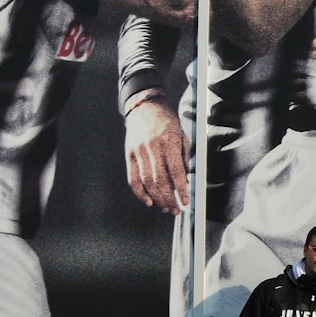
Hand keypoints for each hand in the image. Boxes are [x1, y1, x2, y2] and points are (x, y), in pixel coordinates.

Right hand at [123, 95, 188, 213]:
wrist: (144, 106)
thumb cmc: (167, 121)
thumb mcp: (181, 134)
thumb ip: (184, 156)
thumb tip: (186, 179)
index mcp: (169, 141)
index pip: (175, 171)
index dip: (181, 189)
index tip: (185, 201)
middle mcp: (152, 147)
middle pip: (160, 180)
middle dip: (169, 198)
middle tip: (175, 209)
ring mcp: (138, 151)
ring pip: (147, 182)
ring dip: (157, 198)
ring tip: (165, 208)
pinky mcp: (129, 154)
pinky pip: (133, 178)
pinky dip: (140, 193)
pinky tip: (149, 201)